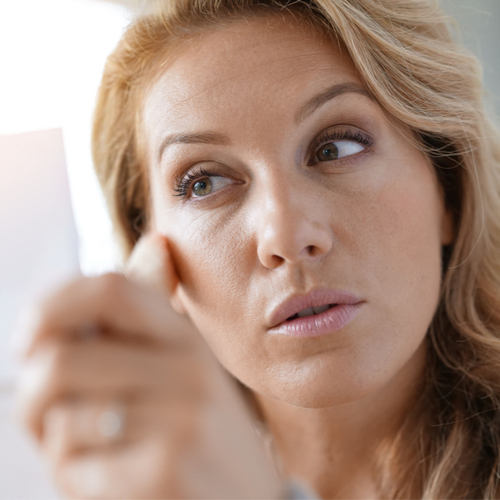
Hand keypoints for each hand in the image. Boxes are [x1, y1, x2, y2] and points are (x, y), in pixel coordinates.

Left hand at [15, 233, 282, 498]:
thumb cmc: (200, 438)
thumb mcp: (184, 368)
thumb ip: (152, 315)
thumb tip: (155, 246)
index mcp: (185, 339)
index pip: (111, 288)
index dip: (54, 303)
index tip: (32, 336)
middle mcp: (189, 370)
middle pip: (61, 359)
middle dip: (32, 397)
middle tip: (46, 417)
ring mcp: (180, 419)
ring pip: (62, 417)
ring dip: (57, 444)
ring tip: (93, 454)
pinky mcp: (165, 471)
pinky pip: (75, 466)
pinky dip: (75, 479)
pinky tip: (112, 484)